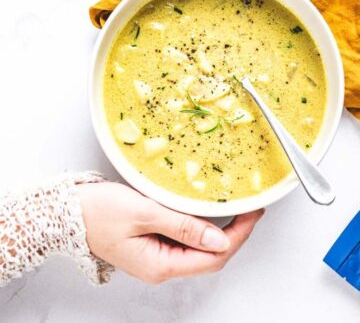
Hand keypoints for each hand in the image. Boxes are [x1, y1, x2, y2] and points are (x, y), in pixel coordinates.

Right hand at [77, 182, 263, 283]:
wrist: (66, 213)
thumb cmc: (97, 212)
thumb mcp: (143, 213)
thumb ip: (183, 226)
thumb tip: (219, 240)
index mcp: (159, 265)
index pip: (212, 257)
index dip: (238, 236)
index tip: (253, 214)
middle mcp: (160, 266)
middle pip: (208, 255)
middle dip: (234, 233)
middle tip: (249, 208)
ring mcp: (156, 256)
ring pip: (198, 247)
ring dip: (218, 229)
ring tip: (234, 207)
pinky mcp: (151, 244)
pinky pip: (184, 239)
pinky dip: (199, 226)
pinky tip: (206, 211)